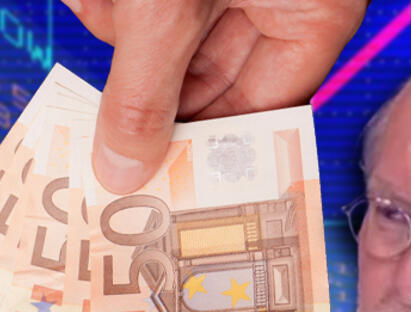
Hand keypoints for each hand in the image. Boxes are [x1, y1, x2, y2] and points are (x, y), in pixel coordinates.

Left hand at [62, 0, 366, 192]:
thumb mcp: (169, 8)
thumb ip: (144, 94)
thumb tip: (121, 175)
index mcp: (311, 11)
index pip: (262, 111)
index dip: (208, 154)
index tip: (160, 194)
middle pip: (202, 80)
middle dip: (144, 89)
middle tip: (100, 146)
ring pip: (158, 36)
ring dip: (116, 24)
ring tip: (111, 3)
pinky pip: (134, 4)